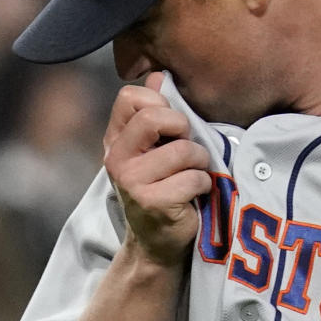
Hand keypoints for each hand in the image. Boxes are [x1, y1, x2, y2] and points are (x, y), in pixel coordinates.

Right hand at [103, 71, 212, 266]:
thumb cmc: (165, 190)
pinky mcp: (153, 202)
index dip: (161, 106)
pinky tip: (194, 197)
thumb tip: (159, 76)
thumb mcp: (157, 151)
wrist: (159, 244)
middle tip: (187, 151)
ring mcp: (132, 181)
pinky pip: (195, 178)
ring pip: (184, 150)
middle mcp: (117, 158)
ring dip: (201, 163)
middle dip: (184, 131)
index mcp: (116, 139)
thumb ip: (158, 115)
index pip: (130, 97)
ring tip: (194, 176)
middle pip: (156, 118)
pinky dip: (204, 185)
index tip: (172, 128)